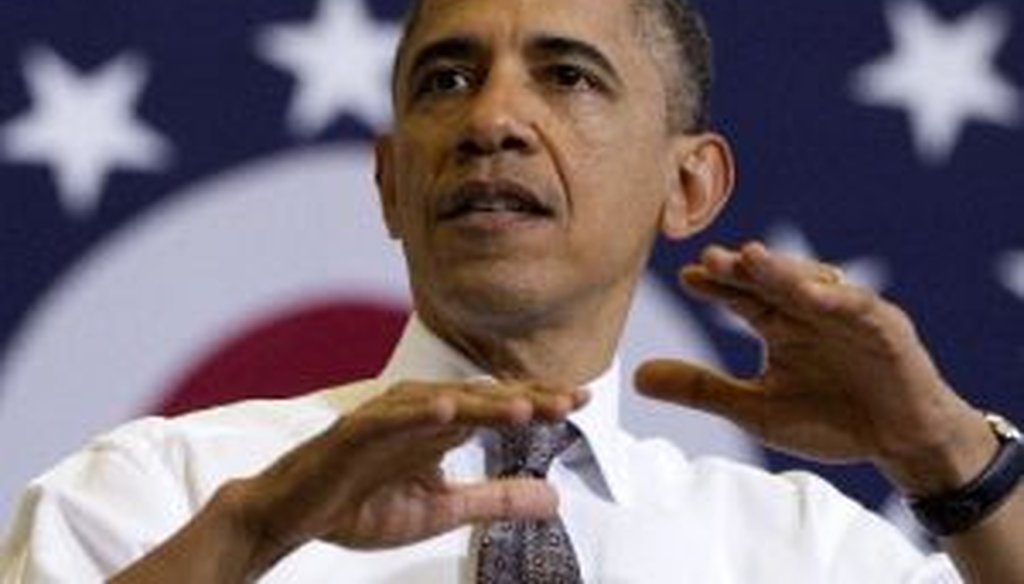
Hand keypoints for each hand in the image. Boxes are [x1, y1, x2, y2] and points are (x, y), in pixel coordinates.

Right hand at [233, 380, 587, 571]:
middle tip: (570, 400)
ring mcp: (386, 420)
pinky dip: (417, 413)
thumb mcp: (442, 510)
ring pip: (441, 403)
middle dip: (526, 398)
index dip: (538, 402)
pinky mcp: (353, 433)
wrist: (295, 516)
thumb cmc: (363, 505)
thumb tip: (553, 497)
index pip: (497, 408)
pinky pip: (388, 419)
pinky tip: (448, 410)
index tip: (580, 400)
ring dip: (482, 403)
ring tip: (523, 407)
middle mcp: (418, 414)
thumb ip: (494, 499)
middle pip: (480, 399)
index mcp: (441, 427)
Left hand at [634, 242, 993, 493]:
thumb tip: (637, 377)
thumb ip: (702, 390)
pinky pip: (858, 308)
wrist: (900, 444)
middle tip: (711, 257)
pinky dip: (835, 299)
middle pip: (771, 282)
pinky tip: (808, 293)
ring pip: (811, 285)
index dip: (717, 285)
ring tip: (753, 260)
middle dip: (743, 269)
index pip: (741, 297)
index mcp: (779, 325)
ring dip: (783, 272)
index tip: (687, 276)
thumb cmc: (830, 420)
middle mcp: (809, 311)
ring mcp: (847, 314)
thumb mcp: (755, 410)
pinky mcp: (886, 328)